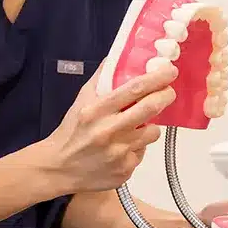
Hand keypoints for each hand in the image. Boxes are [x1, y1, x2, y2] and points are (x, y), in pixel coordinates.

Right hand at [43, 63, 176, 194]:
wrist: (58, 168)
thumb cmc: (71, 132)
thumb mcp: (81, 101)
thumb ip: (102, 79)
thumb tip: (119, 57)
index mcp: (96, 111)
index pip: (134, 89)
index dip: (157, 79)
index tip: (169, 72)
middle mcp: (108, 131)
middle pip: (150, 108)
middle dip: (165, 96)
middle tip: (169, 92)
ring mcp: (118, 153)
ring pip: (152, 132)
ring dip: (149, 126)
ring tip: (134, 127)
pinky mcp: (125, 170)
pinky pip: (142, 152)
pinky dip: (137, 147)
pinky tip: (122, 148)